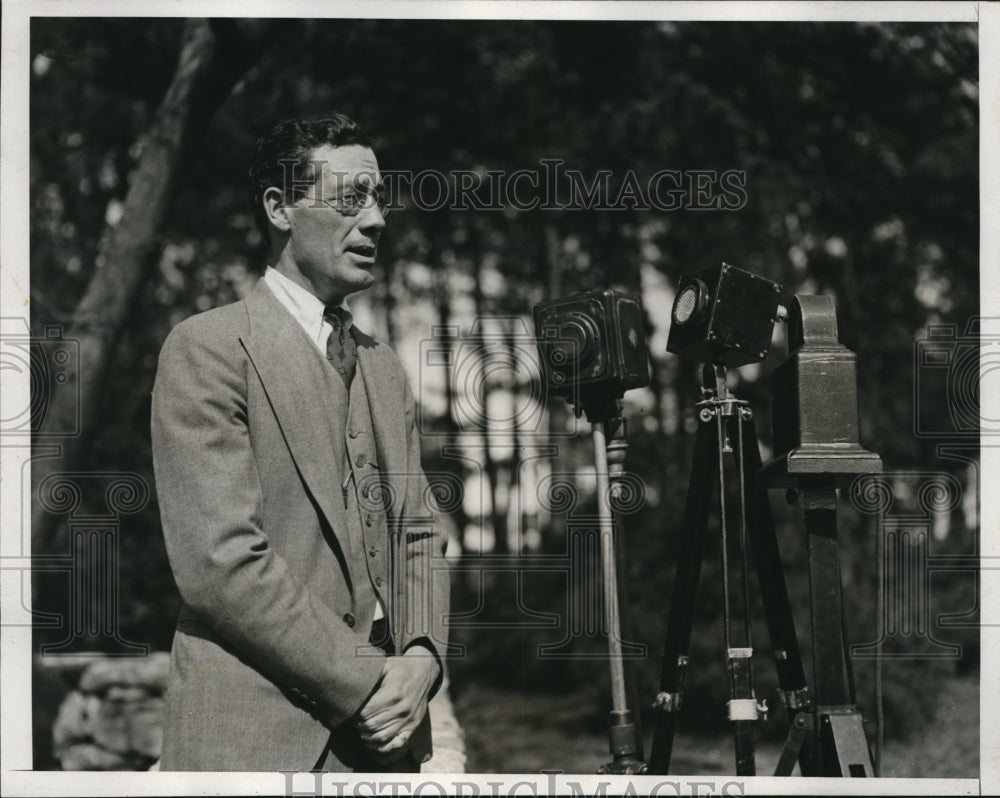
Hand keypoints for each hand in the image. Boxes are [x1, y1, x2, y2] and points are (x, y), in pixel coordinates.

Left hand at [354, 647, 437, 761]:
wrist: (424, 671)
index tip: (348, 711)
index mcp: (394, 693)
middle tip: (351, 721)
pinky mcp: (413, 726)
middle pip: (371, 726)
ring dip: (366, 736)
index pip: (366, 713)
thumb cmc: (400, 668)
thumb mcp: (385, 665)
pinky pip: (396, 744)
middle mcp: (402, 709)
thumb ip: (369, 674)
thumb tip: (350, 684)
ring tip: (360, 730)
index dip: (354, 715)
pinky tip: (372, 742)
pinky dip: (382, 748)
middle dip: (358, 725)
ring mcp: (409, 719)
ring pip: (381, 737)